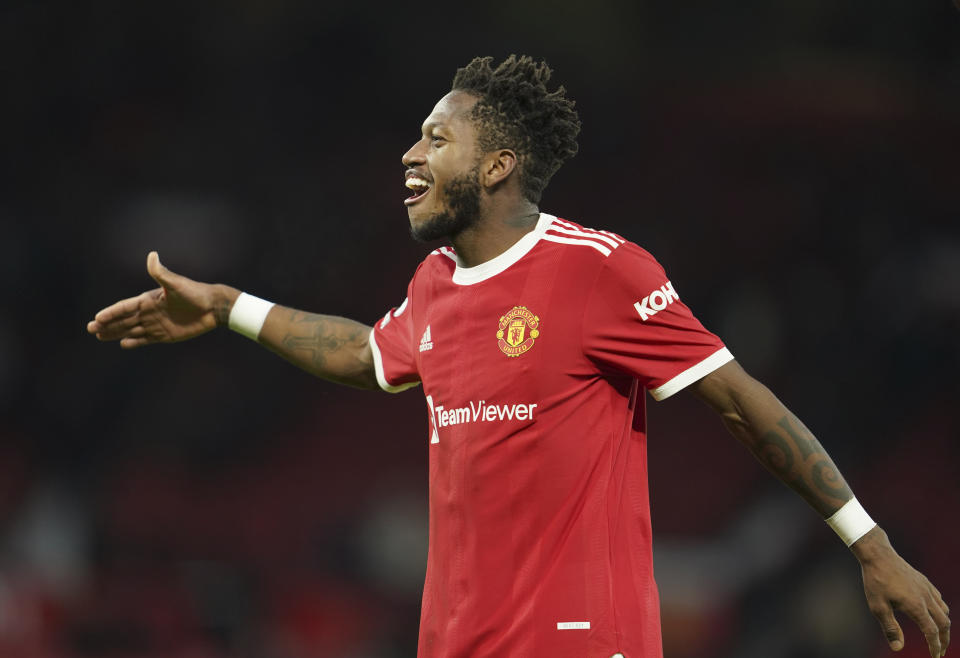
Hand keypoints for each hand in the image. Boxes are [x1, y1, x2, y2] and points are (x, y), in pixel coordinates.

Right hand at [87, 252, 236, 347]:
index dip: (111, 313)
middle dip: (107, 324)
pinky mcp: (165, 335)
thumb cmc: (195, 293)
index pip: (125, 307)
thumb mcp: (176, 283)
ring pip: (131, 330)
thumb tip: (152, 255)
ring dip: (115, 332)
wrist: (213, 307)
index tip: (97, 318)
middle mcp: (150, 312)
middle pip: (124, 320)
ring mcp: (156, 324)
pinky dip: (134, 342)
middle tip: (91, 329)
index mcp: (149, 300)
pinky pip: (146, 339)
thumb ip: (161, 273)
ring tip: (99, 336)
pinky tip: (123, 343)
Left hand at [853, 527, 949, 656]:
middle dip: (944, 640)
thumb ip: (890, 628)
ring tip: (937, 635)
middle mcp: (926, 597)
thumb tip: (898, 648)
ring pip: (944, 611)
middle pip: (944, 624)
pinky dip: (940, 610)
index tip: (935, 657)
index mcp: (916, 606)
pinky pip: (939, 599)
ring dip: (943, 625)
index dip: (935, 647)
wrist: (878, 555)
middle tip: (940, 650)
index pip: (932, 632)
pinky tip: (932, 613)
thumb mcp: (878, 607)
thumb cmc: (875, 580)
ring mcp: (927, 588)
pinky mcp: (924, 581)